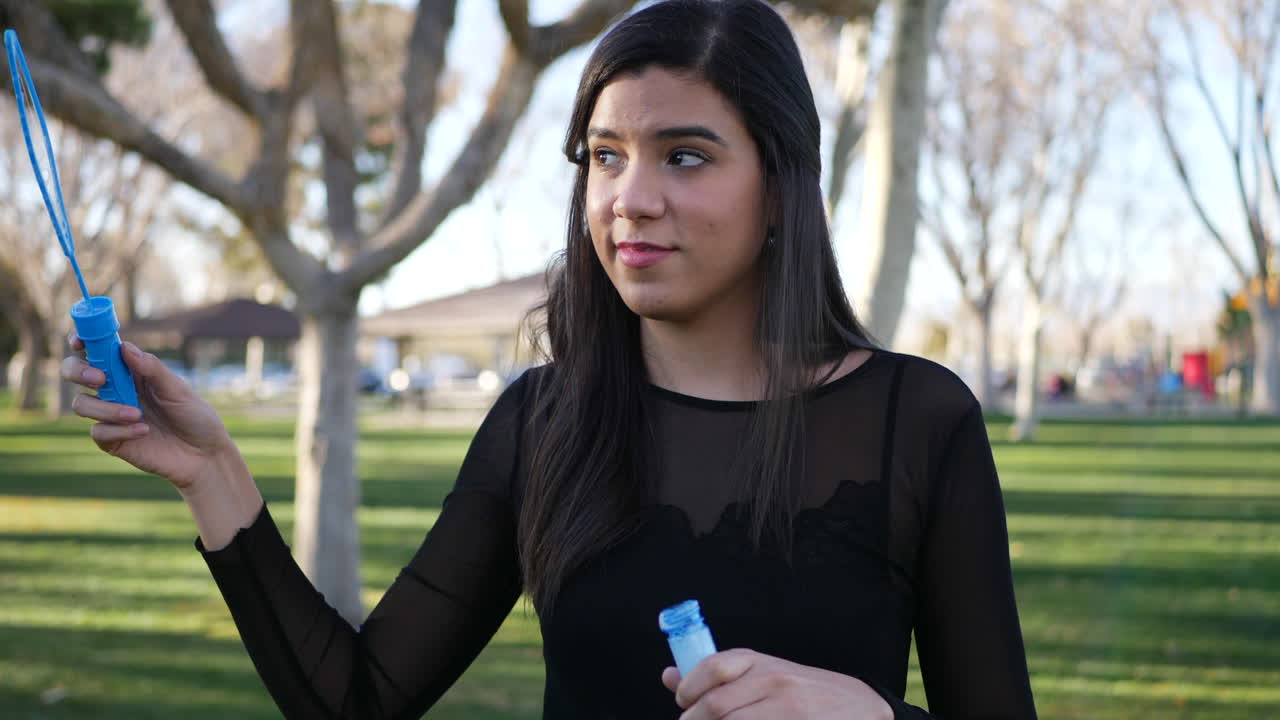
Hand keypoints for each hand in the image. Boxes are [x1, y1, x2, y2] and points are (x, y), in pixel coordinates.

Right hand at [63, 333, 237, 489]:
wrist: (204, 455)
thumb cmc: (195, 417)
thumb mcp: (178, 390)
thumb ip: (152, 369)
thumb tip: (124, 347)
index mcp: (131, 371)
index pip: (98, 350)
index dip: (82, 341)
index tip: (79, 342)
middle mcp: (116, 390)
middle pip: (75, 373)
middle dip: (78, 371)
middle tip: (100, 379)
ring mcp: (111, 415)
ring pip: (81, 404)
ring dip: (105, 408)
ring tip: (137, 415)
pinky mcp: (112, 440)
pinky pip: (98, 432)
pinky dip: (119, 430)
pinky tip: (143, 431)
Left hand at [661, 648, 892, 719]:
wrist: (859, 707)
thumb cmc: (801, 691)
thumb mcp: (761, 673)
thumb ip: (715, 675)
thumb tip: (668, 676)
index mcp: (758, 661)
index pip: (710, 668)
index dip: (687, 689)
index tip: (683, 703)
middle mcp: (772, 679)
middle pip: (716, 705)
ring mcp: (787, 708)